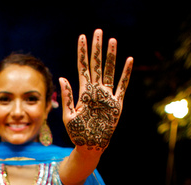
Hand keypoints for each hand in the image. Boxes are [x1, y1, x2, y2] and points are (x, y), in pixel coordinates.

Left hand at [60, 29, 132, 150]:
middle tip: (97, 31)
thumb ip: (67, 97)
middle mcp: (96, 91)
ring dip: (111, 56)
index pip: (83, 67)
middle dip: (96, 49)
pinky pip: (122, 86)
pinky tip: (128, 60)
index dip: (82, 53)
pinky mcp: (116, 104)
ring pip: (110, 71)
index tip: (82, 37)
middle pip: (97, 65)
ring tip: (112, 40)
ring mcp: (107, 96)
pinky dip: (125, 73)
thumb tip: (62, 78)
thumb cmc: (77, 134)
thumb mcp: (69, 116)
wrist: (90, 146)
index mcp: (84, 92)